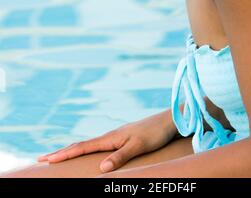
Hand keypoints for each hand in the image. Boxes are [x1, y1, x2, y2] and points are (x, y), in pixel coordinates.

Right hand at [37, 109, 177, 172]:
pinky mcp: (123, 138)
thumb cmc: (155, 133)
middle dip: (62, 152)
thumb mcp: (138, 146)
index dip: (64, 153)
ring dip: (73, 150)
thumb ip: (121, 156)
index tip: (46, 159)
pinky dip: (87, 149)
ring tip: (60, 156)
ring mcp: (116, 136)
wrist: (168, 121)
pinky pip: (99, 145)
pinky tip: (90, 153)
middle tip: (43, 158)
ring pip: (89, 144)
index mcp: (111, 137)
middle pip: (81, 144)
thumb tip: (101, 168)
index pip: (82, 146)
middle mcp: (110, 136)